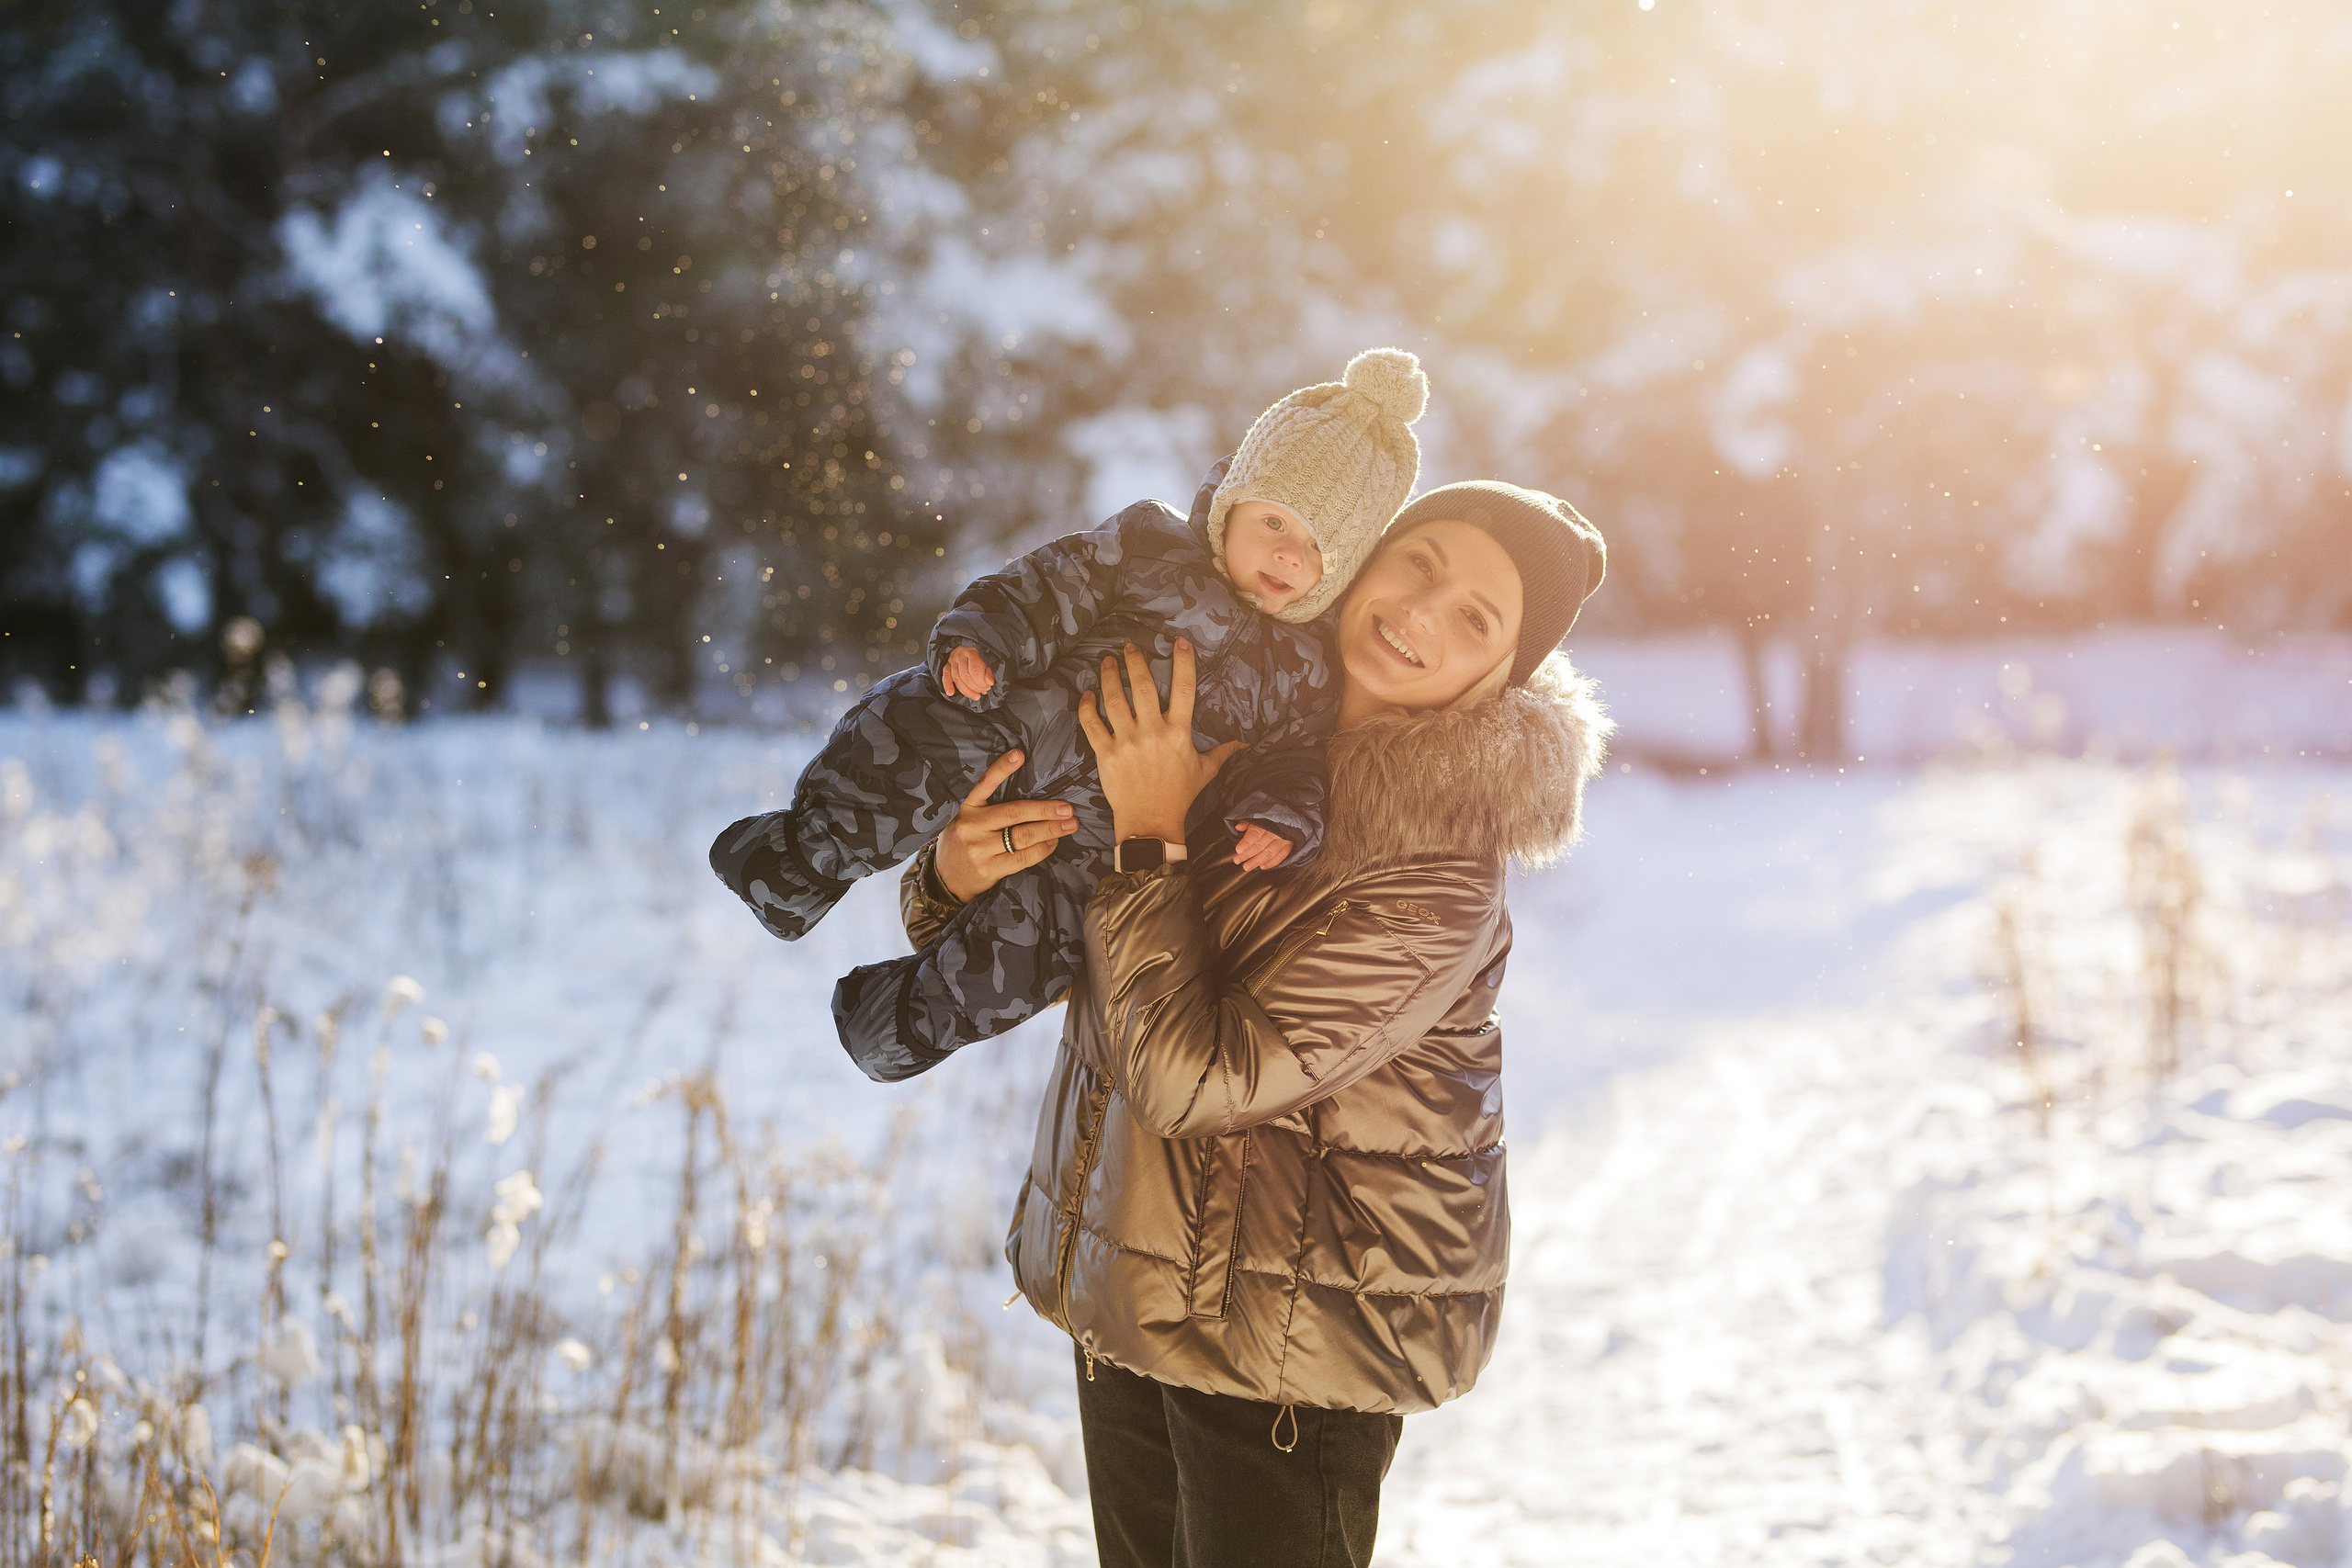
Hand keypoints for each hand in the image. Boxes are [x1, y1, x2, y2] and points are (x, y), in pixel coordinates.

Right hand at [933, 750, 1077, 901]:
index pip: (985, 784)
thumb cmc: (965, 842)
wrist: (945, 877)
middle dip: (1045, 810)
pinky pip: (1022, 858)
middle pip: (1014, 813)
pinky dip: (1042, 849)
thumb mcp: (969, 819)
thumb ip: (991, 809)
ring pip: (1022, 836)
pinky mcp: (990, 869)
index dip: (1001, 769)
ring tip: (1069, 825)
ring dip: (1050, 830)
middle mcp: (972, 826)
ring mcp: (980, 849)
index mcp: (968, 808)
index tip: (1019, 755)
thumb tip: (1033, 802)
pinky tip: (1053, 842)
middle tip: (1067, 809)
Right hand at [940, 644, 995, 700]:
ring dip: (966, 691)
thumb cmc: (979, 659)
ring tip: (976, 696)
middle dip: (975, 687)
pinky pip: (945, 677)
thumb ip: (988, 673)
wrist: (968, 652)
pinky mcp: (946, 666)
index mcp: (971, 652)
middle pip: (965, 676)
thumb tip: (990, 682)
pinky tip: (951, 693)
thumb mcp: (987, 663)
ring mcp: (951, 660)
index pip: (975, 670)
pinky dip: (948, 686)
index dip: (981, 682)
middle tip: (983, 691)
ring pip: (956, 679)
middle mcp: (960, 655)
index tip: (988, 687)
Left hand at [1076, 640, 1244, 847]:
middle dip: (1135, 662)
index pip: (1185, 689)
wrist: (1150, 821)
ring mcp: (1126, 742)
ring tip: (1106, 662)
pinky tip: (1088, 694)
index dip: (1183, 662)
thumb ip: (1222, 753)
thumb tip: (1244, 745)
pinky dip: (1087, 706)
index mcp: (1178, 733)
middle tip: (1128, 646)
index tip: (1180, 642)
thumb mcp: (1205, 772)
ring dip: (1109, 676)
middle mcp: (1152, 732)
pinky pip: (1092, 724)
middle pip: (1142, 687)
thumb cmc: (1179, 795)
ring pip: (1114, 700)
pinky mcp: (1105, 753)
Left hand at [1232, 822, 1293, 871]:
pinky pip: (1281, 856)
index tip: (1238, 850)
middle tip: (1237, 860)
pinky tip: (1262, 866)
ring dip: (1257, 861)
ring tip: (1247, 866)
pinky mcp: (1290, 845)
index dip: (1246, 842)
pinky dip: (1271, 863)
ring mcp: (1284, 839)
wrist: (1291, 816)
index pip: (1255, 834)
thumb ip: (1248, 821)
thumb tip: (1238, 827)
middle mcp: (1276, 831)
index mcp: (1267, 821)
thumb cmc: (1272, 817)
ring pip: (1269, 853)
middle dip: (1247, 854)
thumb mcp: (1259, 815)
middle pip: (1260, 845)